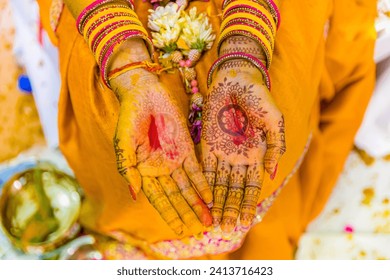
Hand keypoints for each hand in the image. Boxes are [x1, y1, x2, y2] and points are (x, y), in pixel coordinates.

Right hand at [110, 69, 211, 236]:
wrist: (143, 92)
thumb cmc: (128, 117)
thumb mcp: (123, 143)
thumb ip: (128, 168)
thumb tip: (134, 195)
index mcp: (144, 171)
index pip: (159, 199)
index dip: (169, 214)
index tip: (180, 230)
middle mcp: (161, 169)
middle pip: (177, 196)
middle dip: (188, 213)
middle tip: (202, 228)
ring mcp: (175, 159)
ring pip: (189, 186)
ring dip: (198, 202)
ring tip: (209, 218)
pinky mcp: (187, 147)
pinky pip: (196, 168)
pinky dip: (202, 182)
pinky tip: (210, 195)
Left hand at [201, 64, 285, 232]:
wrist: (236, 79)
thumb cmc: (259, 97)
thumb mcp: (275, 122)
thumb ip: (276, 147)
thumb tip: (272, 175)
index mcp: (257, 154)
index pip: (252, 186)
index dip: (248, 204)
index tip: (245, 222)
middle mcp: (239, 157)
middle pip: (234, 189)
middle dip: (230, 209)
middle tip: (225, 228)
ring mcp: (223, 152)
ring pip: (219, 183)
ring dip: (217, 202)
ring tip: (214, 220)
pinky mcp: (208, 144)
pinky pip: (205, 168)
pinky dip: (204, 184)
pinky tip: (203, 199)